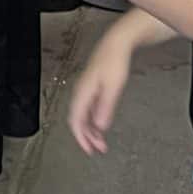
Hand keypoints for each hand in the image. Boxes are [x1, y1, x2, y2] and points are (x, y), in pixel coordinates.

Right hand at [69, 9, 175, 154]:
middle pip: (78, 120)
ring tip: (101, 141)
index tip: (89, 150)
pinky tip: (101, 124)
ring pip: (83, 115)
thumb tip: (100, 127)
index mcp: (83, 92)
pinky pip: (88, 108)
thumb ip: (105, 107)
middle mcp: (81, 92)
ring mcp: (86, 89)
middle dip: (86, 136)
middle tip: (98, 149)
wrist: (116, 43)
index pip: (76, 120)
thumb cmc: (114, 62)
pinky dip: (93, 119)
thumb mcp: (113, 86)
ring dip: (90, 129)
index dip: (81, 138)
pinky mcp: (93, 86)